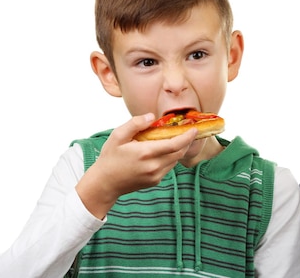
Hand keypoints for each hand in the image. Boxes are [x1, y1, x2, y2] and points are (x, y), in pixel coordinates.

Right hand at [76, 113, 197, 218]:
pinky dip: (171, 157)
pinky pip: (169, 167)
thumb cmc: (110, 157)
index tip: (194, 129)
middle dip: (187, 141)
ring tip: (177, 138)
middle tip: (189, 130)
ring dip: (179, 149)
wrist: (105, 183)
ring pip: (176, 160)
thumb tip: (152, 116)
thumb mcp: (118, 136)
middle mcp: (154, 166)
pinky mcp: (155, 181)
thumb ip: (135, 123)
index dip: (187, 136)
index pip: (175, 144)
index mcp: (146, 153)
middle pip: (179, 152)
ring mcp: (156, 175)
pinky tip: (164, 150)